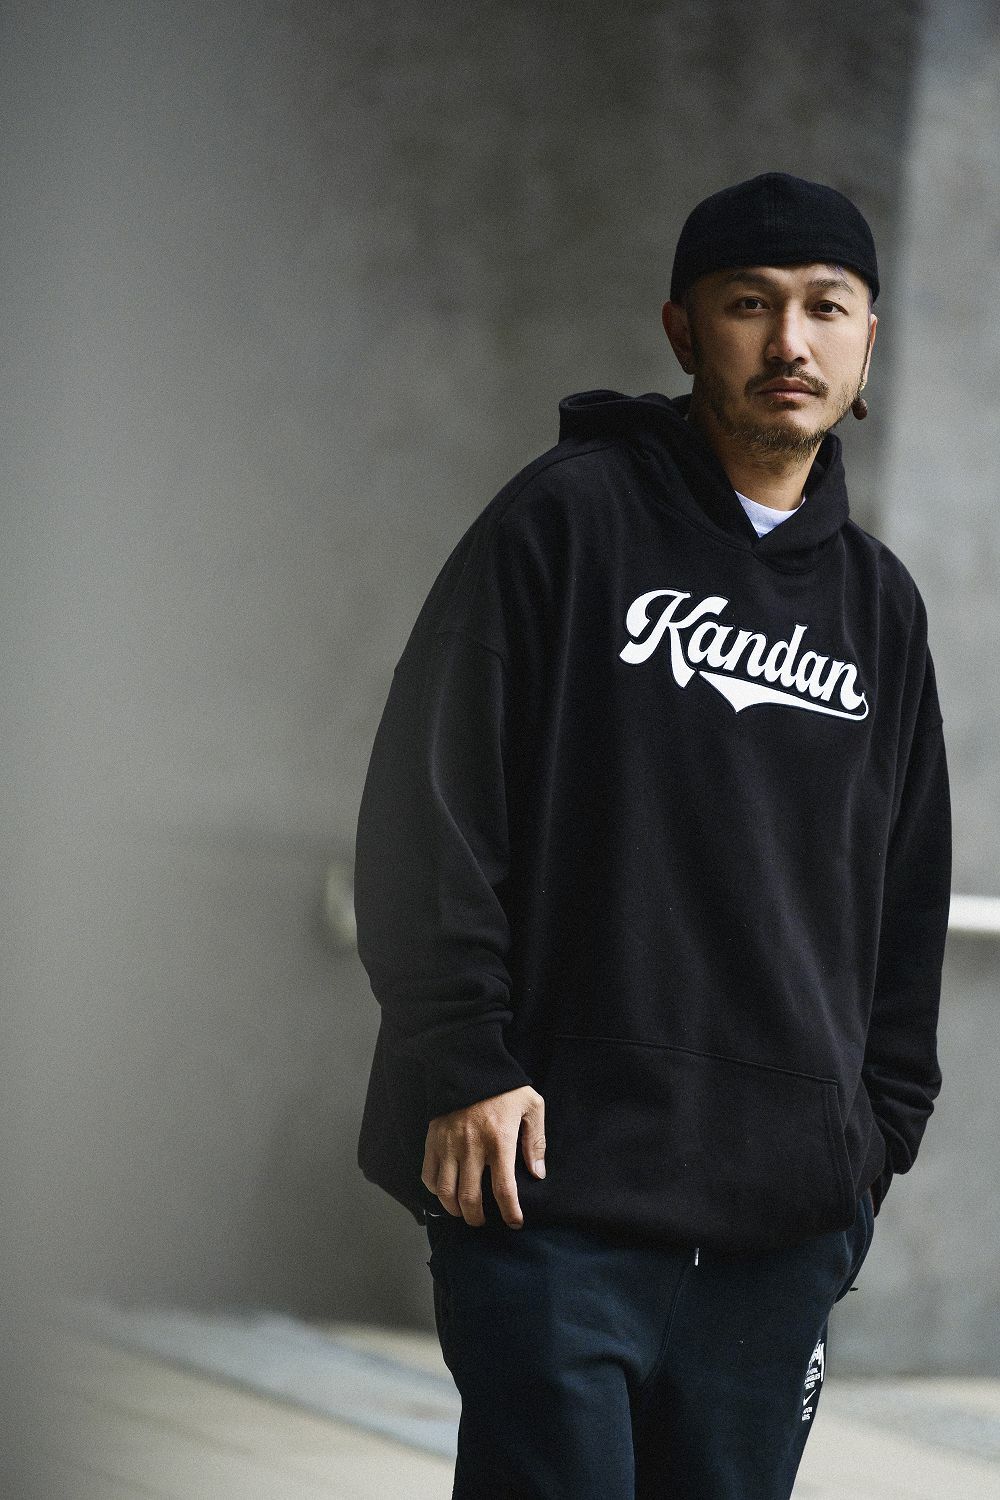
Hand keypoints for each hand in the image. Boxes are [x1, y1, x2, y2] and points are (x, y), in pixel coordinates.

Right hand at [421, 1085, 545, 1228]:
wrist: (469, 1065)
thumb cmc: (504, 1087)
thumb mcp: (531, 1106)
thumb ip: (536, 1141)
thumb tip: (537, 1173)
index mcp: (499, 1140)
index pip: (504, 1189)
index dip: (510, 1212)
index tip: (515, 1222)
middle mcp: (471, 1146)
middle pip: (470, 1198)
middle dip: (477, 1218)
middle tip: (482, 1222)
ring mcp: (448, 1144)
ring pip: (445, 1192)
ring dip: (454, 1209)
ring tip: (463, 1212)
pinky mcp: (433, 1139)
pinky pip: (428, 1174)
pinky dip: (435, 1190)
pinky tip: (445, 1192)